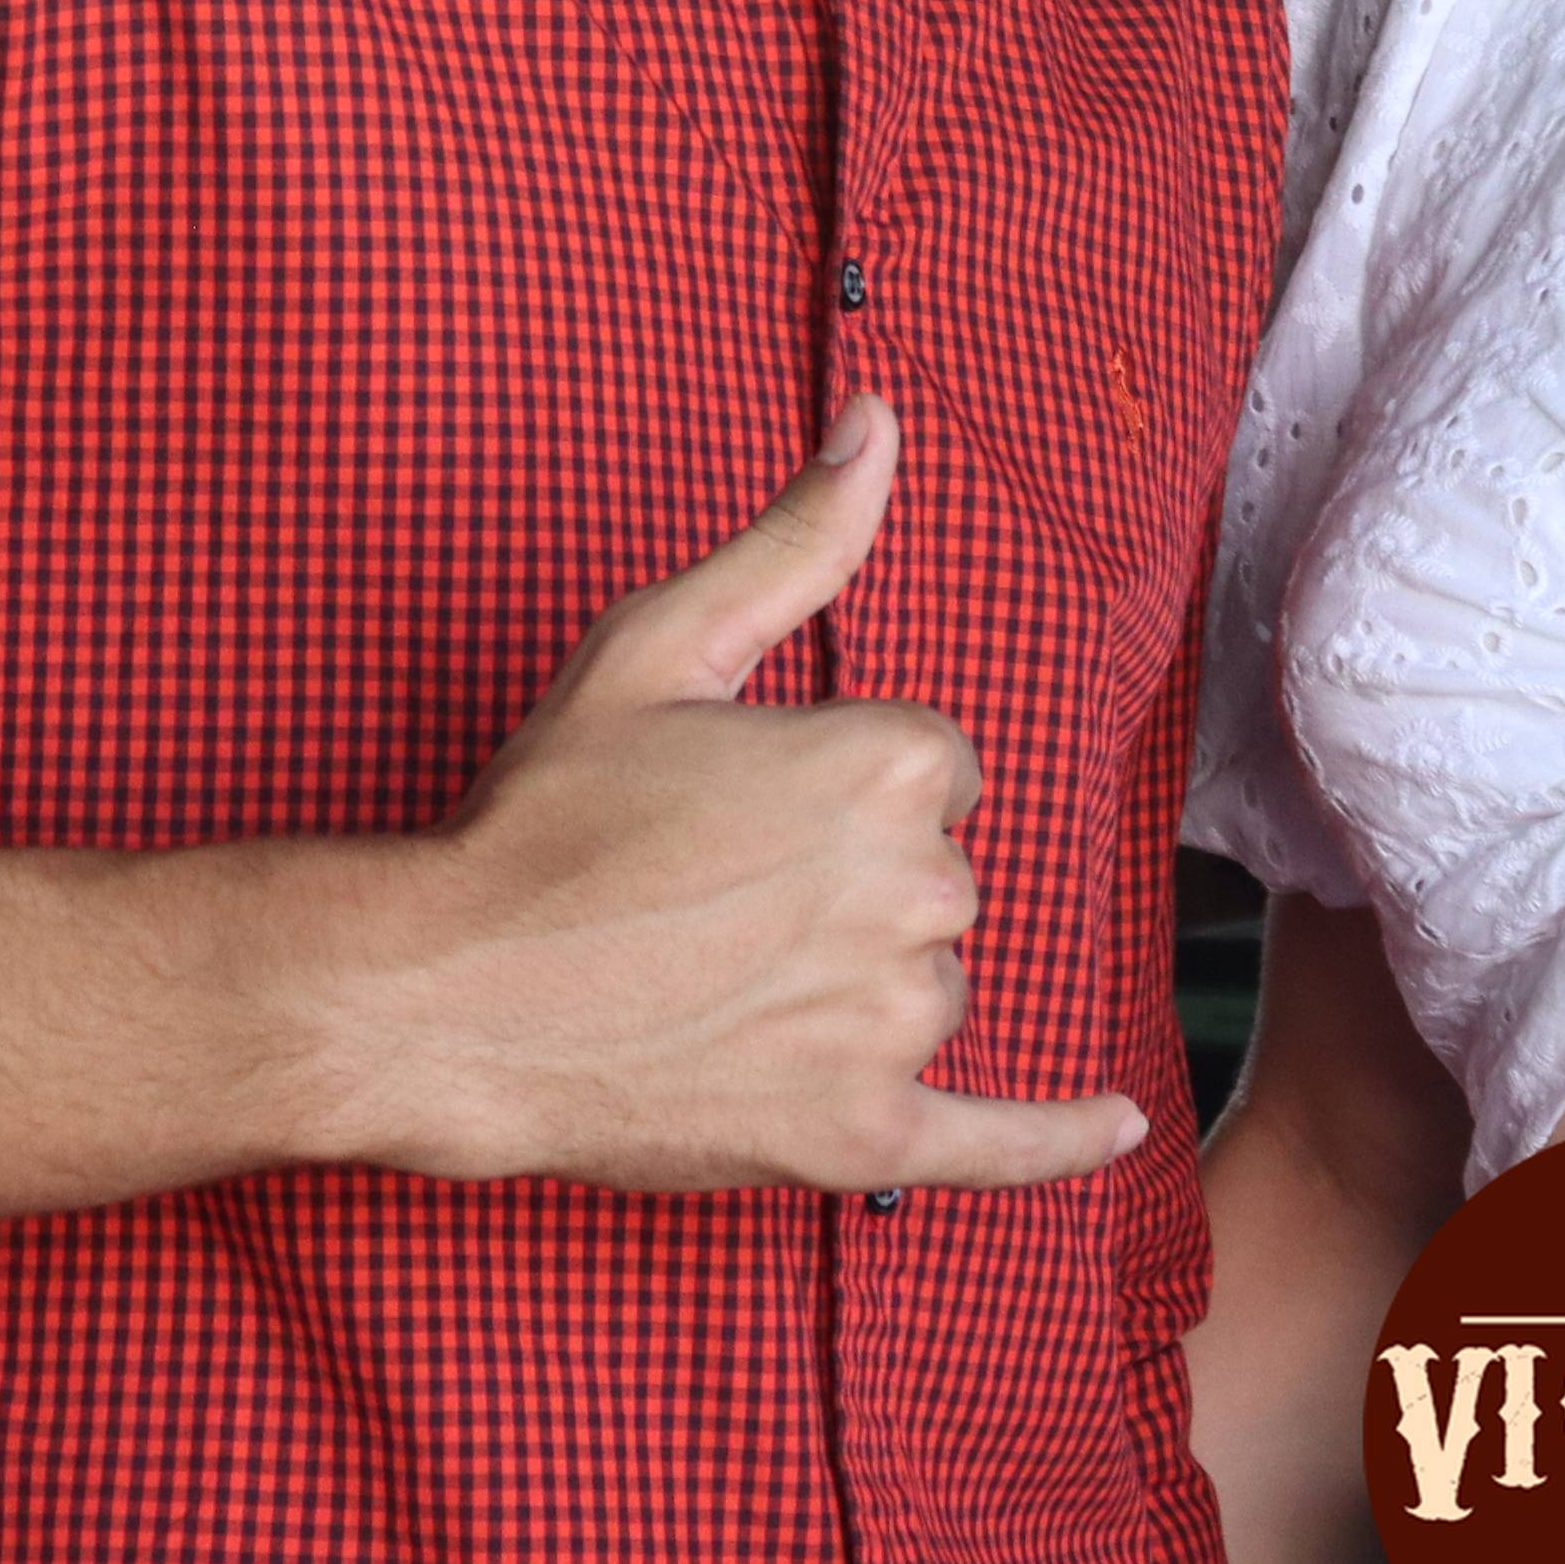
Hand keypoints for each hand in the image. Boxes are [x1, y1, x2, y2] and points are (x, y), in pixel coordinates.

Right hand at [335, 395, 1148, 1199]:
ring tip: (714, 982)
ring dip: (856, 990)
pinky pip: (994, 1143)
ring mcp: (889, 1024)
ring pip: (928, 990)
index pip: (932, 773)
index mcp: (888, 765)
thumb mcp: (664, 646)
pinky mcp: (857, 1139)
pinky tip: (1120, 1136)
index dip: (836, 790)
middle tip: (710, 900)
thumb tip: (879, 419)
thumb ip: (797, 542)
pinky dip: (1057, 1142)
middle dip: (849, 887)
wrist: (444, 994)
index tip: (742, 813)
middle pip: (938, 881)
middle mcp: (916, 890)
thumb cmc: (544, 817)